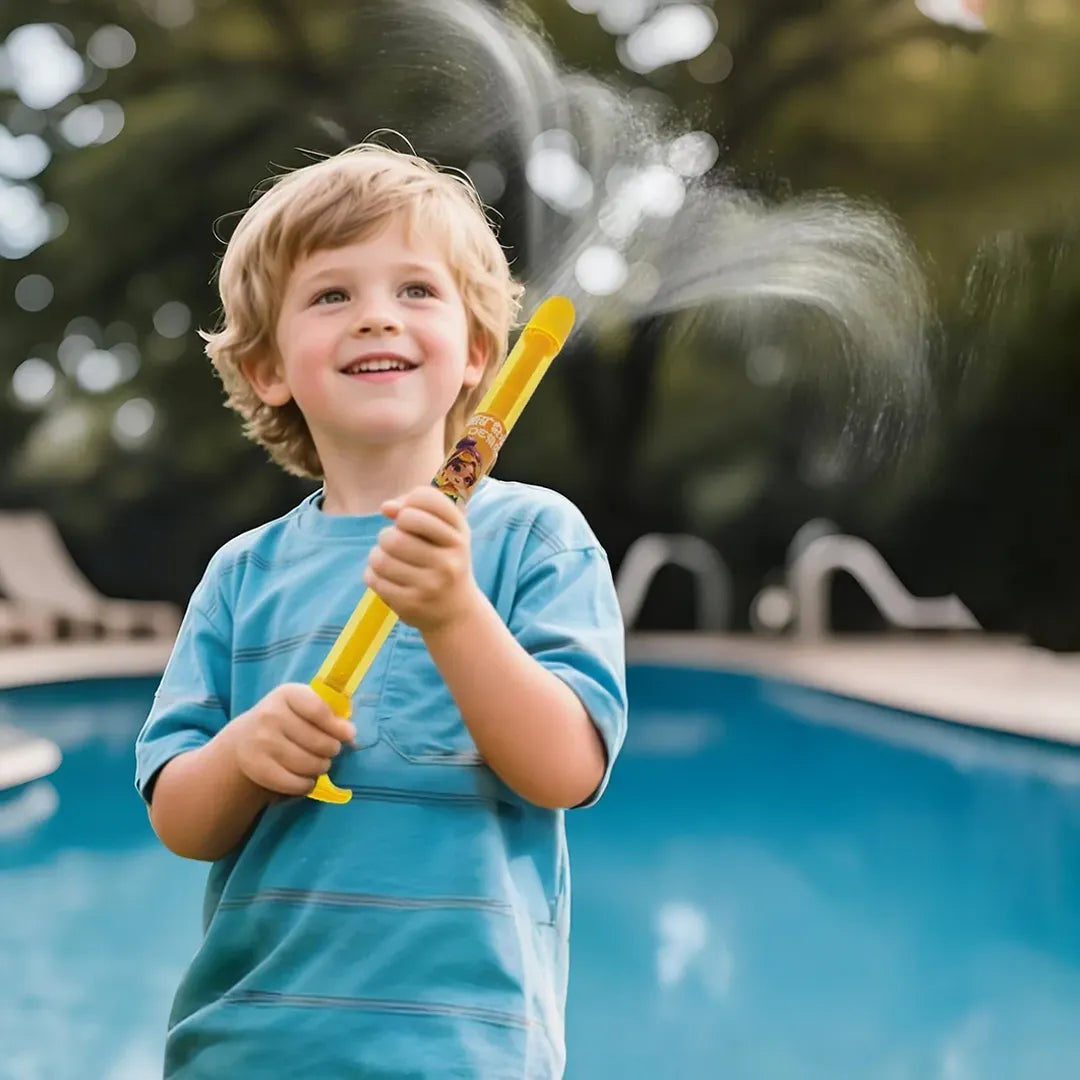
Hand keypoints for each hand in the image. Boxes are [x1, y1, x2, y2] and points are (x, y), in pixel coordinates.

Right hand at [229, 683, 355, 796]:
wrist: (244, 737)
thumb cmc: (286, 718)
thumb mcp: (303, 704)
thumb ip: (328, 712)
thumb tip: (350, 733)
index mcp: (287, 694)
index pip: (319, 710)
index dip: (338, 726)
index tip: (349, 735)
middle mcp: (271, 715)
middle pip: (318, 742)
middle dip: (332, 750)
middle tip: (330, 751)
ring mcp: (262, 742)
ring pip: (309, 764)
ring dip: (321, 767)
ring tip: (319, 763)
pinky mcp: (257, 768)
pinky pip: (294, 784)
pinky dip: (307, 785)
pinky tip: (307, 779)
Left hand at [365, 485, 480, 633]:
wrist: (456, 612)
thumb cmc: (444, 562)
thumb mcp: (445, 533)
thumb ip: (416, 510)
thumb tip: (386, 507)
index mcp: (460, 536)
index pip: (426, 499)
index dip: (409, 502)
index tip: (408, 517)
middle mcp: (450, 560)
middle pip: (400, 527)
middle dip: (389, 533)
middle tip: (394, 543)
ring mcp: (431, 584)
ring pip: (380, 556)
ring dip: (377, 555)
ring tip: (387, 561)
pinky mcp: (411, 604)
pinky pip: (373, 578)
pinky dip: (372, 574)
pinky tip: (384, 578)